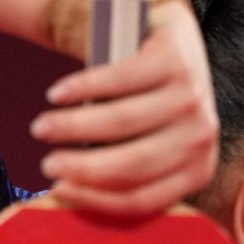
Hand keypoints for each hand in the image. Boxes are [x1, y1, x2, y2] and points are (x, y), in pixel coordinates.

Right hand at [29, 0, 218, 215]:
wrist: (172, 44)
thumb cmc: (149, 107)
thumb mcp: (148, 144)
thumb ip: (122, 172)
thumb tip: (67, 197)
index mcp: (196, 171)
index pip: (144, 199)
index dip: (96, 200)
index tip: (58, 192)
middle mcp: (201, 137)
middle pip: (134, 163)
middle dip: (82, 167)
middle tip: (47, 165)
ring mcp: (192, 97)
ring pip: (123, 121)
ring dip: (73, 127)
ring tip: (42, 129)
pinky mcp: (175, 59)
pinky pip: (120, 78)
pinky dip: (83, 88)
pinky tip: (56, 95)